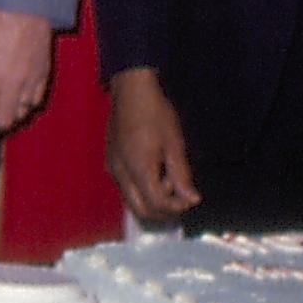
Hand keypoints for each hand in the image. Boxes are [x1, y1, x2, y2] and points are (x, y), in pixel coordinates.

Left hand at [0, 7, 54, 130]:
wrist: (23, 2)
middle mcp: (14, 83)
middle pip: (4, 119)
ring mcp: (32, 79)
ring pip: (22, 112)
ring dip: (10, 109)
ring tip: (1, 95)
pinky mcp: (45, 72)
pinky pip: (37, 100)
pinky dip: (26, 101)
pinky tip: (17, 91)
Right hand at [105, 67, 200, 223]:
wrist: (130, 90)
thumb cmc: (155, 114)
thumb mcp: (174, 144)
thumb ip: (181, 176)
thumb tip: (192, 200)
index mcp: (138, 169)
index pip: (156, 204)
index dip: (176, 208)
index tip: (191, 199)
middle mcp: (121, 174)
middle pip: (140, 210)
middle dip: (163, 211)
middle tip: (181, 198)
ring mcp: (113, 168)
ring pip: (132, 201)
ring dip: (152, 201)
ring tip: (168, 180)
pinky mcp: (111, 162)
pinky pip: (126, 188)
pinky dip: (142, 191)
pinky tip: (154, 172)